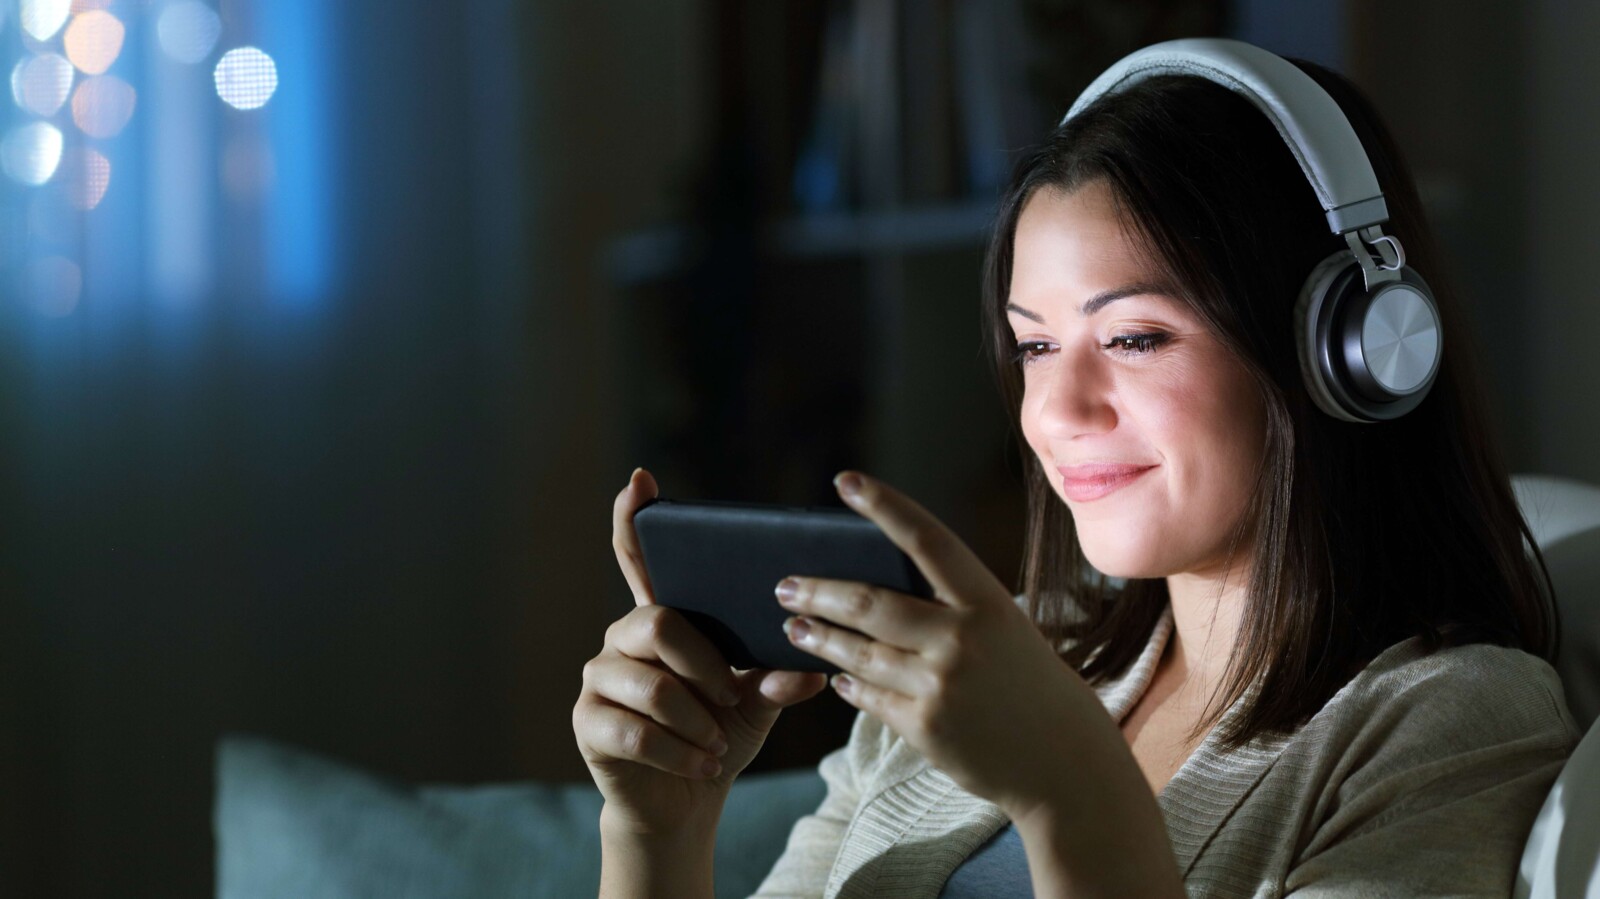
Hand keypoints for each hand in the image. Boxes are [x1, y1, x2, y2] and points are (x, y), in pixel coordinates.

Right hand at [573, 468, 828, 837]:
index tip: (640, 480)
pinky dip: (681, 753)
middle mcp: (621, 637)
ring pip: (654, 686)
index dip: (635, 520)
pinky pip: (637, 732)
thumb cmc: (719, 736)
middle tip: (731, 698)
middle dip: (705, 666)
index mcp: (662, 619)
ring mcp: (599, 678)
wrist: (684, 800)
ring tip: (716, 743)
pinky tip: (702, 764)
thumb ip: (776, 678)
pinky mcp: (587, 722)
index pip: (640, 559)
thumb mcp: (757, 703)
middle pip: (660, 623)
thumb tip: (811, 670)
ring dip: (697, 723)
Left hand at [776, 471, 1113, 823]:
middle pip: (869, 604)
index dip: (884, 506)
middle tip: (785, 586)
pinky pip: (869, 698)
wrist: (1063, 762)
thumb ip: (950, 608)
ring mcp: (941, 686)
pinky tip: (836, 678)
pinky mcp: (925, 728)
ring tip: (794, 627)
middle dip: (818, 592)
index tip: (846, 481)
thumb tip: (874, 587)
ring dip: (819, 638)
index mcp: (988, 602)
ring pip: (858, 653)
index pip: (926, 540)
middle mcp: (962, 639)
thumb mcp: (1005, 630)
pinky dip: (848, 685)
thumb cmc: (1030, 685)